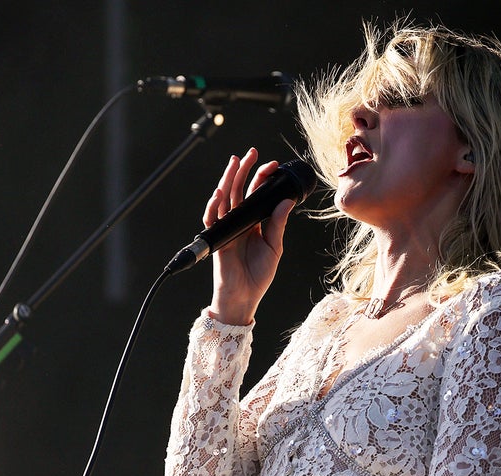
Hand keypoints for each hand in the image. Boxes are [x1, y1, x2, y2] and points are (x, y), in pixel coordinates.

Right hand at [205, 147, 296, 325]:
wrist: (244, 297)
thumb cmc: (258, 275)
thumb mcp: (274, 246)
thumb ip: (278, 224)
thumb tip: (287, 201)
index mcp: (253, 222)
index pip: (256, 194)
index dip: (262, 179)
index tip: (272, 165)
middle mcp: (238, 221)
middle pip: (239, 190)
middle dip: (244, 170)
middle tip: (252, 153)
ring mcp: (226, 228)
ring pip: (225, 198)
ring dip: (228, 179)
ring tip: (235, 161)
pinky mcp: (217, 239)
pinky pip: (212, 219)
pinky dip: (214, 205)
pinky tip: (219, 191)